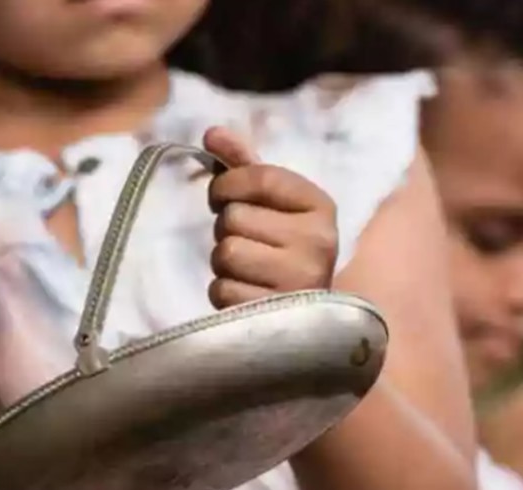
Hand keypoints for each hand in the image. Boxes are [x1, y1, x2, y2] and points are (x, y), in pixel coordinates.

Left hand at [204, 126, 337, 307]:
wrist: (305, 317)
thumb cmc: (283, 252)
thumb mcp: (273, 206)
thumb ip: (244, 167)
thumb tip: (210, 132)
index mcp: (320, 207)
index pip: (259, 177)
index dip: (227, 184)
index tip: (220, 197)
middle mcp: (317, 242)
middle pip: (234, 218)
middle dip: (228, 231)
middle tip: (247, 244)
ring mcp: (298, 280)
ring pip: (225, 253)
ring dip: (224, 264)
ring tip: (247, 271)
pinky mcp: (273, 313)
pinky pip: (221, 289)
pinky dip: (224, 292)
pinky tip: (246, 295)